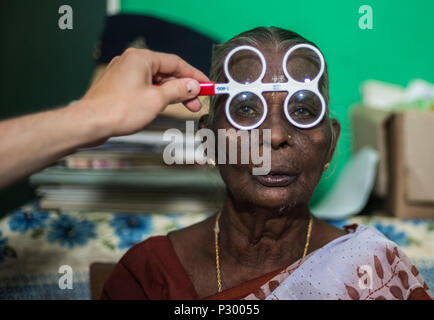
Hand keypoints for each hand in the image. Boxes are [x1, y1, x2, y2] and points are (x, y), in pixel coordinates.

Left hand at [77, 48, 209, 136]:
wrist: (90, 123)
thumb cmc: (118, 110)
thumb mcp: (157, 99)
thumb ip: (178, 90)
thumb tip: (192, 85)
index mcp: (141, 58)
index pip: (176, 63)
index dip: (194, 75)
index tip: (206, 85)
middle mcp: (132, 62)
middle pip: (166, 72)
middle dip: (184, 88)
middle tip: (198, 101)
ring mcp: (124, 74)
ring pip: (156, 81)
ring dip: (172, 93)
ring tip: (186, 106)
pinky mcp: (120, 87)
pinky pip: (145, 87)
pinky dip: (158, 96)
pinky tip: (166, 105)